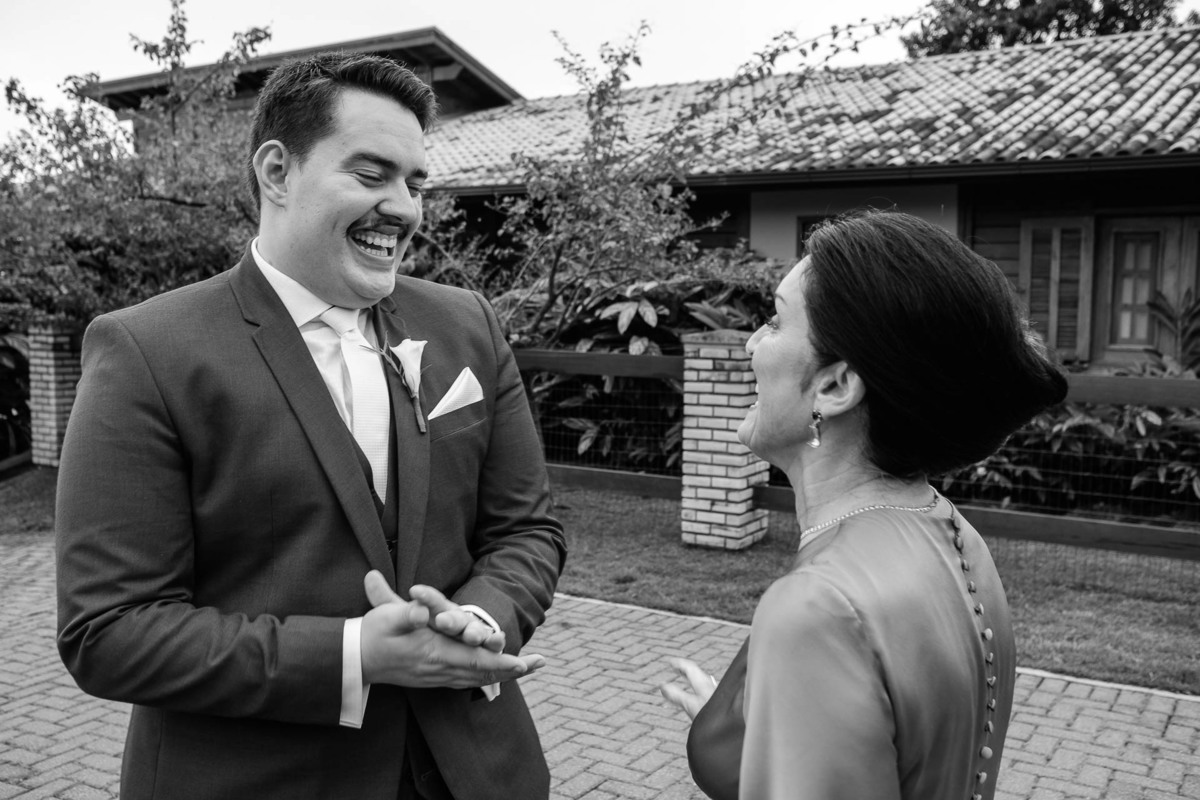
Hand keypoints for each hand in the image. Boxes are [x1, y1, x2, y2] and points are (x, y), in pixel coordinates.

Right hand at [360, 571, 542, 688]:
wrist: (353, 659)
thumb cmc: (371, 633)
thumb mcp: (387, 616)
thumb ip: (406, 612)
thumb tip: (422, 610)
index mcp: (433, 652)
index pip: (474, 660)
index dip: (500, 661)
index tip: (524, 661)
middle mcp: (438, 669)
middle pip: (482, 672)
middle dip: (511, 669)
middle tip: (539, 662)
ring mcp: (434, 677)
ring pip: (475, 678)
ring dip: (501, 674)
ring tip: (526, 668)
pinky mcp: (430, 679)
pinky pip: (463, 682)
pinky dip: (483, 678)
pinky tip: (493, 676)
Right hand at [659, 657, 716, 719]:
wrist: (732, 730)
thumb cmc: (715, 716)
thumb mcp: (691, 705)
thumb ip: (676, 696)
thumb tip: (662, 686)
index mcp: (704, 685)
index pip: (690, 668)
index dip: (679, 664)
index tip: (670, 662)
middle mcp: (711, 688)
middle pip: (697, 675)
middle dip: (685, 671)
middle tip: (676, 668)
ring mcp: (716, 696)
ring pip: (702, 684)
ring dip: (692, 680)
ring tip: (686, 681)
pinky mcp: (720, 707)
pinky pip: (706, 693)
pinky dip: (697, 691)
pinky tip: (700, 698)